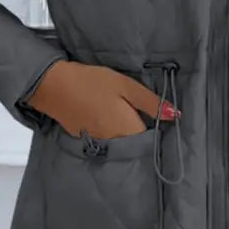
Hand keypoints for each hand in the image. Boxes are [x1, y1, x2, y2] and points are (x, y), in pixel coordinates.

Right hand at [25, 61, 179, 138]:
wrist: (54, 86)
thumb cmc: (93, 82)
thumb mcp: (126, 86)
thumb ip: (150, 102)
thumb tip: (175, 115)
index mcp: (128, 129)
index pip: (150, 140)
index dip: (155, 130)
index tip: (154, 120)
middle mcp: (115, 142)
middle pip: (135, 145)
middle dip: (140, 135)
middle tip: (137, 116)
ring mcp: (99, 144)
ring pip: (120, 145)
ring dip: (125, 136)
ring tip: (120, 117)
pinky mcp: (86, 140)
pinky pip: (105, 142)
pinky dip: (109, 135)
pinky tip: (104, 120)